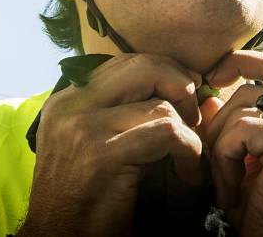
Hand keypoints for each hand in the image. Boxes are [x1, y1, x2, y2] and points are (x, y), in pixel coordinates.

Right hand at [17, 54, 201, 236]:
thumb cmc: (86, 200)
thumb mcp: (99, 146)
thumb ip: (127, 114)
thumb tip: (185, 87)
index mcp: (68, 100)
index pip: (126, 63)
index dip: (165, 74)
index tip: (185, 98)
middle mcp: (71, 106)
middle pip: (144, 66)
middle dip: (181, 86)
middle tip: (194, 119)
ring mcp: (83, 127)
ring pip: (160, 103)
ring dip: (188, 130)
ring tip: (188, 157)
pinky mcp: (102, 154)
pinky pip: (166, 131)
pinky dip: (188, 150)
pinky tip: (186, 173)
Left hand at [201, 51, 262, 236]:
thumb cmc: (262, 211)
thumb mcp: (239, 160)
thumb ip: (229, 124)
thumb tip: (209, 95)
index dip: (242, 62)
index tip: (213, 78)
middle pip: (252, 88)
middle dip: (220, 123)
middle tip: (216, 164)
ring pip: (243, 109)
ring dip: (221, 149)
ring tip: (228, 184)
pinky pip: (242, 131)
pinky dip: (226, 161)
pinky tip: (233, 191)